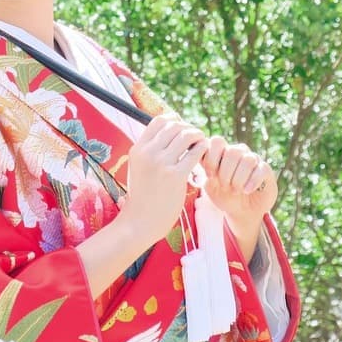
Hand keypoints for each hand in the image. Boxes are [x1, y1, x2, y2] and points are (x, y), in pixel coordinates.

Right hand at [119, 113, 207, 245]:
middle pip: (174, 126)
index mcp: (138, 149)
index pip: (159, 121)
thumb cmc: (142, 195)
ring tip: (201, 143)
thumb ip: (149, 151)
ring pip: (186, 135)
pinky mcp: (175, 176)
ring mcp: (161, 164)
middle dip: (188, 128)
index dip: (174, 121)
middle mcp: (148, 153)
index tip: (182, 128)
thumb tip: (167, 133)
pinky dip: (202, 148)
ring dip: (197, 136)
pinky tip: (204, 153)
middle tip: (195, 137)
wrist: (140, 221)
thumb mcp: (137, 167)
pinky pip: (195, 153)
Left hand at [200, 136, 277, 238]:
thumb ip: (206, 172)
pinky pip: (261, 169)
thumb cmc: (224, 195)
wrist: (243, 211)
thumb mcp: (211, 186)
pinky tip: (247, 190)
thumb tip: (200, 158)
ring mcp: (253, 160)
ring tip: (236, 190)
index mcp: (222, 153)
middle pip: (232, 151)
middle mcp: (238, 152)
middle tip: (224, 186)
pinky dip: (252, 181)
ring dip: (238, 179)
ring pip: (247, 160)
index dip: (212, 158)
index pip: (217, 141)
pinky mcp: (266, 170)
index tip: (210, 176)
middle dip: (225, 173)